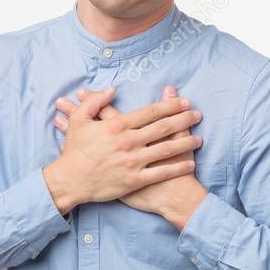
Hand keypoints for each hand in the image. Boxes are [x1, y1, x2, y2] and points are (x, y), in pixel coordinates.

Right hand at [42, 86, 202, 215]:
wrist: (70, 180)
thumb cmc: (74, 151)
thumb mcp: (80, 121)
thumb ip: (96, 102)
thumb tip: (113, 89)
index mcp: (118, 126)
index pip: (151, 112)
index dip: (170, 105)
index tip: (184, 101)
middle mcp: (129, 142)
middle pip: (163, 128)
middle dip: (184, 119)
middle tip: (197, 114)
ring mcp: (133, 162)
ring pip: (167, 150)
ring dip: (186, 142)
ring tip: (199, 138)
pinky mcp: (135, 180)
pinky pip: (161, 173)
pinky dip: (177, 167)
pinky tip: (189, 163)